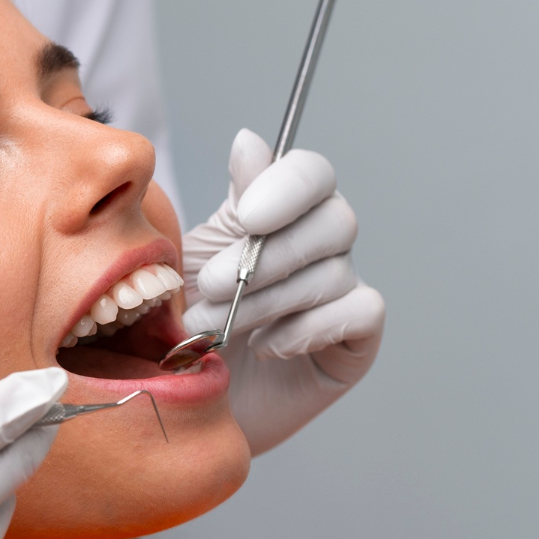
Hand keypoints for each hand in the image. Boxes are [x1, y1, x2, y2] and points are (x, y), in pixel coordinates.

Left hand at [182, 129, 384, 454]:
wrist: (181, 398)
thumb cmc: (185, 321)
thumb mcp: (193, 256)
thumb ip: (231, 203)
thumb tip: (250, 140)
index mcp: (283, 212)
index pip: (312, 174)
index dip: (288, 188)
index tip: (248, 216)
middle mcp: (321, 245)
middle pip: (334, 221)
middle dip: (266, 257)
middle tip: (209, 287)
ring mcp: (343, 291)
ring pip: (332, 272)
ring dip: (266, 299)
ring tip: (213, 326)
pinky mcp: (355, 340)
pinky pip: (358, 313)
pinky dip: (308, 328)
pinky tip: (266, 346)